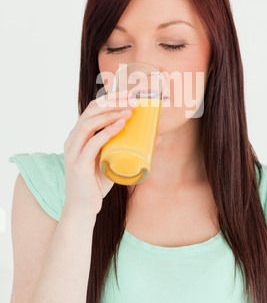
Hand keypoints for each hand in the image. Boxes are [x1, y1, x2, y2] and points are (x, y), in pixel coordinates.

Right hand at [62, 90, 138, 220]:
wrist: (82, 209)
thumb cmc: (97, 183)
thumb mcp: (113, 160)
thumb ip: (128, 147)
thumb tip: (157, 137)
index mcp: (79, 135)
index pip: (93, 108)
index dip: (111, 98)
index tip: (130, 93)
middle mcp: (73, 139)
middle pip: (91, 110)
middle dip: (113, 101)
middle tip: (134, 99)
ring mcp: (73, 151)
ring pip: (89, 123)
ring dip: (111, 113)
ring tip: (130, 110)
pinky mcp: (78, 164)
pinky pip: (92, 143)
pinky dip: (107, 132)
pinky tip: (121, 124)